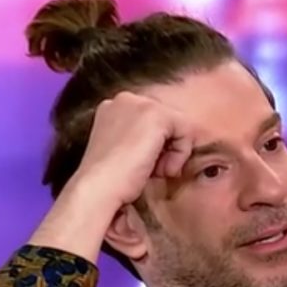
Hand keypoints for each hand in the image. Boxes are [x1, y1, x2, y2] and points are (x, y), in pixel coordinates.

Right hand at [74, 91, 196, 205]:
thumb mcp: (123, 151)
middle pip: (166, 121)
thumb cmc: (109, 180)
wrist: (99, 187)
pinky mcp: (157, 114)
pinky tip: (162, 169)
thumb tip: (165, 144)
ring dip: (173, 153)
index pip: (150, 121)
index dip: (155, 146)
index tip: (144, 166)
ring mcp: (140, 103)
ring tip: (156, 171)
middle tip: (153, 171)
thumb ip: (139, 139)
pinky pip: (186, 130)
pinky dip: (181, 154)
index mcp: (113, 107)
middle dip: (165, 148)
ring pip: (178, 125)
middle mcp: (125, 99)